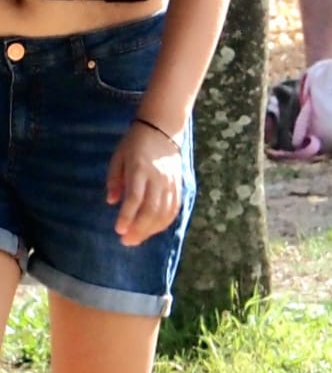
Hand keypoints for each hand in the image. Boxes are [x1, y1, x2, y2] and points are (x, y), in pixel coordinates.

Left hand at [104, 120, 182, 247]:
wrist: (162, 131)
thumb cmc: (135, 144)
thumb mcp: (118, 157)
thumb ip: (115, 179)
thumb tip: (112, 202)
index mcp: (140, 169)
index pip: (135, 198)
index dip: (127, 216)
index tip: (119, 230)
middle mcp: (157, 178)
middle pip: (151, 210)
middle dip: (139, 228)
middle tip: (127, 241)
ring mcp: (170, 184)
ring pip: (164, 213)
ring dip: (151, 229)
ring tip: (138, 239)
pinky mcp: (179, 187)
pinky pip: (173, 210)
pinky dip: (163, 223)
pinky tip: (153, 230)